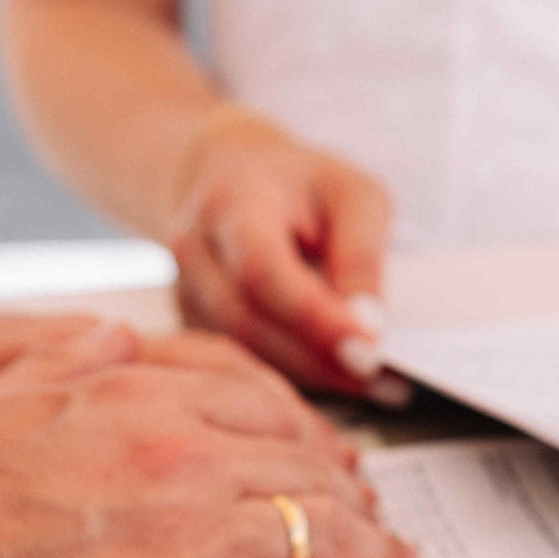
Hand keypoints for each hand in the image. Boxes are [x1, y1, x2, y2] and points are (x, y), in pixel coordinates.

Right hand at [0, 321, 416, 557]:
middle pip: (306, 466)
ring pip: (319, 533)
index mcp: (140, 397)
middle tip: (376, 517)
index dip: (309, 433)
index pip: (264, 401)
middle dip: (352, 492)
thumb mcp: (1, 392)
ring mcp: (190, 539)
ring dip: (369, 550)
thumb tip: (124, 332)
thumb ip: (75, 355)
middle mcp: (180, 457)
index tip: (328, 458)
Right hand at [166, 108, 407, 403]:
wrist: (242, 182)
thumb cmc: (304, 187)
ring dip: (306, 373)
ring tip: (359, 375)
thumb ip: (361, 256)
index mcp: (231, 201)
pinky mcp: (192, 325)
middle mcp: (194, 248)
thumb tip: (367, 328)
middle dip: (315, 357)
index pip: (261, 271)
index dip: (314, 318)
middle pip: (247, 322)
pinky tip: (326, 370)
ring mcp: (185, 291)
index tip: (366, 349)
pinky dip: (289, 374)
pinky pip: (238, 362)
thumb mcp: (354, 196)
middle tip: (372, 372)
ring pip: (241, 351)